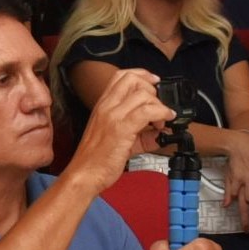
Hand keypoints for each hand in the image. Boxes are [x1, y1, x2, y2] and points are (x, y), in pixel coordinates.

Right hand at [71, 68, 173, 185]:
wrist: (84, 174)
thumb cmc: (96, 159)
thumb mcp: (119, 140)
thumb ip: (142, 134)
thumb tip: (163, 133)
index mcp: (103, 105)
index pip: (121, 76)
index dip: (142, 74)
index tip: (155, 82)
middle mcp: (106, 106)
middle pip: (132, 79)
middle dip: (152, 88)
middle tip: (158, 105)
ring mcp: (112, 116)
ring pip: (143, 94)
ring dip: (159, 104)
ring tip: (161, 120)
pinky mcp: (121, 128)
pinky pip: (147, 111)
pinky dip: (161, 113)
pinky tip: (164, 122)